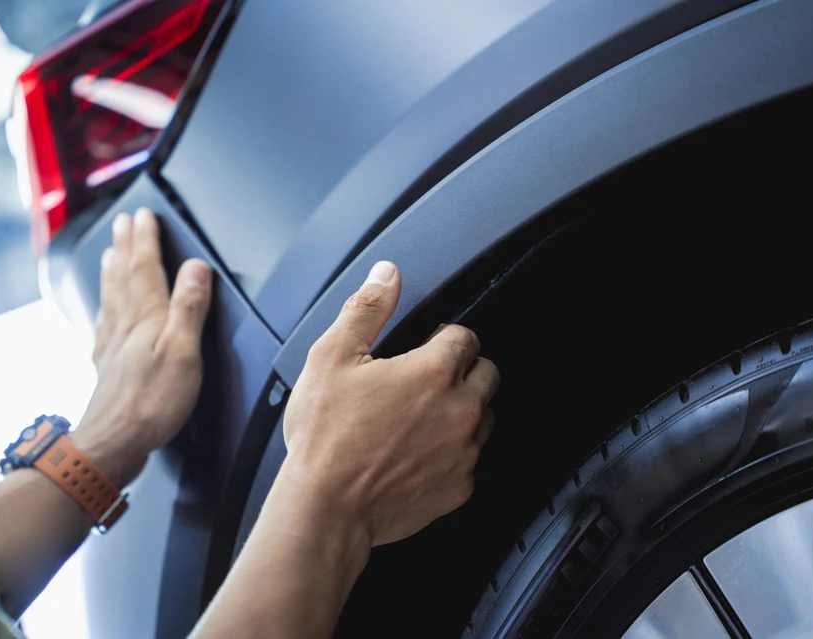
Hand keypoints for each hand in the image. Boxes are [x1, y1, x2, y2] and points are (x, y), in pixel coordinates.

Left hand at [72, 208, 212, 486]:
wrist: (114, 441)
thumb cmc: (152, 402)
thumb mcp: (184, 351)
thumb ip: (189, 307)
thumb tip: (196, 268)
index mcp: (147, 317)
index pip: (146, 267)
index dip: (146, 239)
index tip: (145, 215)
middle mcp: (125, 324)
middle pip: (124, 275)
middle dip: (126, 245)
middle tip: (124, 222)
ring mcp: (113, 344)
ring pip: (112, 295)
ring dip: (113, 269)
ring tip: (111, 252)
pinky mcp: (109, 364)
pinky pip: (105, 322)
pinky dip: (106, 306)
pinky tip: (105, 309)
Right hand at [282, 261, 498, 545]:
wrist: (325, 507)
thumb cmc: (325, 438)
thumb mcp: (332, 357)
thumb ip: (367, 308)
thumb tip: (387, 275)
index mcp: (434, 372)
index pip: (466, 337)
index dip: (443, 337)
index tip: (426, 346)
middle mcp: (460, 411)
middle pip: (487, 374)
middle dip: (463, 371)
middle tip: (425, 381)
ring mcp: (464, 453)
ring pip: (484, 418)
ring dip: (462, 411)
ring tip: (421, 418)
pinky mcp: (459, 488)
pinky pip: (470, 460)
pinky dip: (452, 453)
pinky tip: (419, 453)